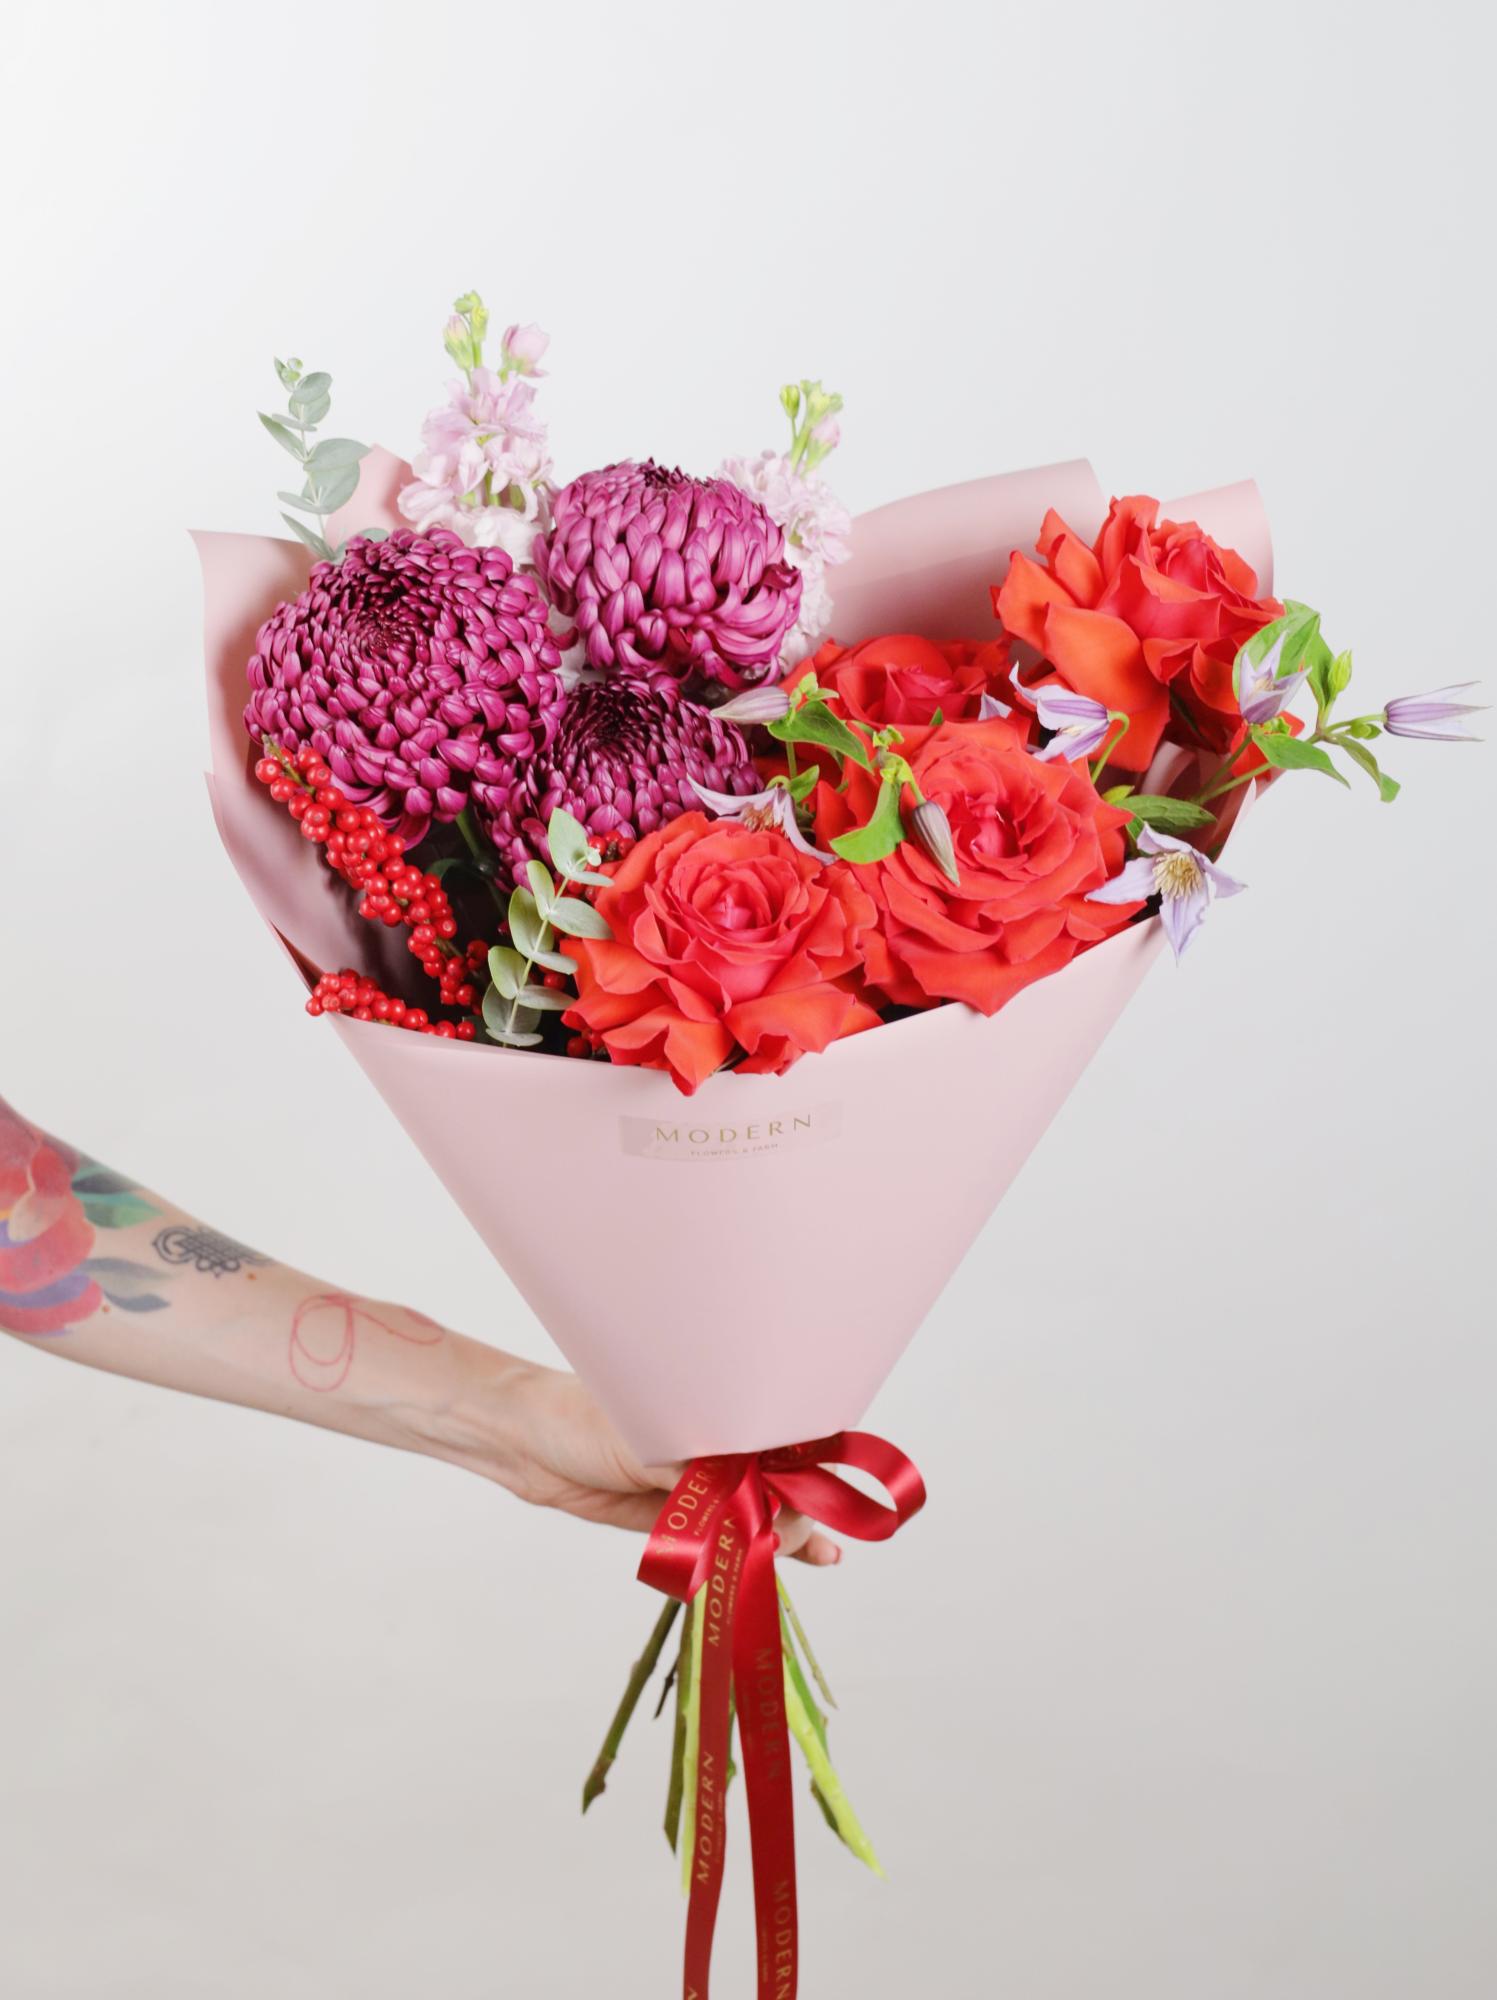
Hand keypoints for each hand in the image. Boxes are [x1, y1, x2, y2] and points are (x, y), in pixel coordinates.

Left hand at [442, 1355, 841, 1564]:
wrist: (526, 1443)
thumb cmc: (583, 1419)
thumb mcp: (653, 1447)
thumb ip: (709, 1483)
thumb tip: (764, 1511)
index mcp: (720, 1403)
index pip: (786, 1435)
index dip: (810, 1468)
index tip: (824, 1496)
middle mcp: (721, 1438)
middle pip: (782, 1480)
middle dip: (801, 1509)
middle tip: (801, 1537)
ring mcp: (706, 1478)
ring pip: (764, 1510)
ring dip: (795, 1534)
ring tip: (826, 1555)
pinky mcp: (686, 1513)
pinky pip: (735, 1534)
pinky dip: (769, 1548)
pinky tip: (816, 1559)